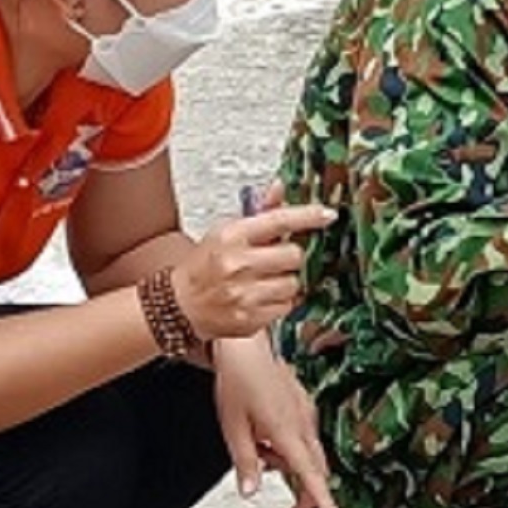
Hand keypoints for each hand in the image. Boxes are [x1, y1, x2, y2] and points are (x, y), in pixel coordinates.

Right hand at [175, 180, 335, 341]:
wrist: (180, 305)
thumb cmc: (204, 266)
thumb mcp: (227, 232)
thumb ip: (260, 213)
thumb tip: (280, 188)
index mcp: (232, 236)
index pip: (278, 220)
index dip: (307, 216)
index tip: (327, 215)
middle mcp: (237, 264)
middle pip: (294, 255)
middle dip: (291, 257)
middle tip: (276, 260)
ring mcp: (244, 294)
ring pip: (293, 283)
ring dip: (286, 281)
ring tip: (264, 281)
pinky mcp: (250, 319)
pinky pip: (286, 307)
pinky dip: (278, 302)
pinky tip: (260, 298)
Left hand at [211, 335, 336, 507]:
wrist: (246, 345)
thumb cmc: (238, 380)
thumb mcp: (233, 428)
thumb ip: (245, 463)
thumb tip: (250, 491)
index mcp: (287, 431)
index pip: (309, 474)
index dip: (321, 499)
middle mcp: (302, 422)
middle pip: (315, 468)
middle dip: (305, 492)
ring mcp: (305, 411)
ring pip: (307, 452)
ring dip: (287, 464)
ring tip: (256, 450)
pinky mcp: (302, 404)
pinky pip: (302, 435)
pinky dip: (287, 446)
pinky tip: (264, 435)